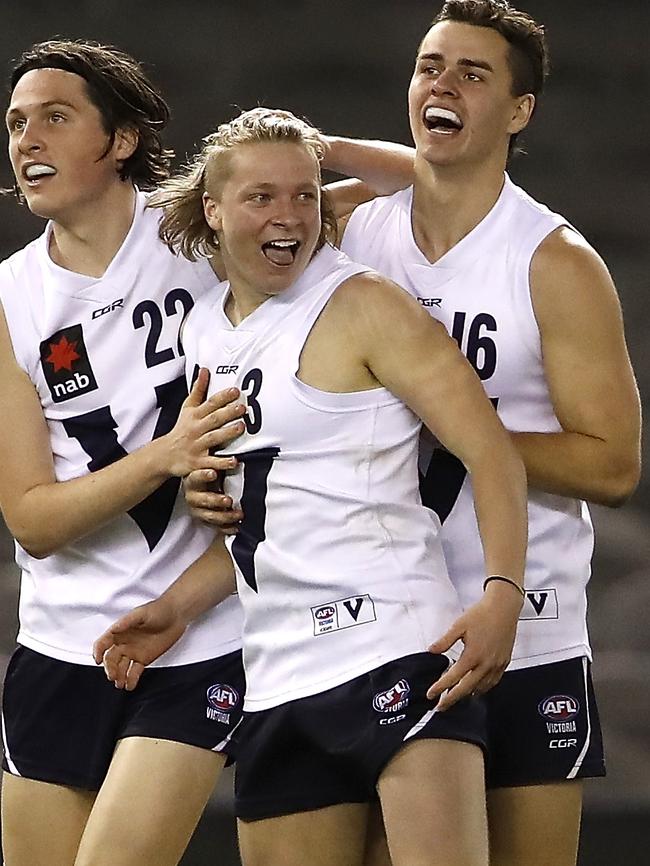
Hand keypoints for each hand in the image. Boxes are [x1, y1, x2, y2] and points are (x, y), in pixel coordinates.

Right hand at [92, 597, 185, 690]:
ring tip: (120, 684)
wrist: (177, 615)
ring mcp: (134, 652)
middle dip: (110, 668)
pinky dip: (131, 680)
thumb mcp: (142, 613)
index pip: (103, 643)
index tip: (98, 660)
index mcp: (120, 631)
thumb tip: (114, 629)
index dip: (98, 651)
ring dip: (119, 677)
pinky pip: (134, 672)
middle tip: (113, 676)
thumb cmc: (159, 610)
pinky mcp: (144, 659)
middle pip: (111, 659)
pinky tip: (129, 686)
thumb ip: (128, 621)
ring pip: (121, 668)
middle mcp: (124, 643)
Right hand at [164, 368, 245, 476]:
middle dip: (228, 413)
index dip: (222, 397)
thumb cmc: (181, 429)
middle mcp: (196, 429)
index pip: (210, 404)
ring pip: (213, 438)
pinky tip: (234, 461)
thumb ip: (198, 390)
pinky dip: (221, 463)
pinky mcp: (197, 462)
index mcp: (195, 416)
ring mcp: (197, 446)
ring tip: (241, 427)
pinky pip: (211, 463)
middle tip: (242, 408)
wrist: (165, 454)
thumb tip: (205, 370)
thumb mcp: (187, 408)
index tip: (235, 390)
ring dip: (227, 433)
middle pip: (213, 419)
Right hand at [183, 469, 242, 532]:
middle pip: (202, 500)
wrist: (201, 487)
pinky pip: (216, 527)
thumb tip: (232, 457)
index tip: (214, 473)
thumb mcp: (210, 467)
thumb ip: (218, 463)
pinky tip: (236, 527)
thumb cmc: (208, 475)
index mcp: (193, 480)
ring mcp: (198, 510)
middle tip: (228, 500)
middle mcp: (193, 497)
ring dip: (225, 516)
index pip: (196, 477)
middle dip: (216, 501)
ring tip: (238, 514)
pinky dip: (227, 528)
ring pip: (209, 516)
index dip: (204, 475)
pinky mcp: (205, 521)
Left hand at [426, 582, 522, 710]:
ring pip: (481, 688)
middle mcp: (486, 664)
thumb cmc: (481, 614)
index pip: (453, 677)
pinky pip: (493, 682)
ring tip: (456, 697)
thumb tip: (431, 651)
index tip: (430, 695)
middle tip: (441, 706)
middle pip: (466, 689)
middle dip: (452, 699)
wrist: (504, 608)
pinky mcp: (504, 663)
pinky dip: (483, 688)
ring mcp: (497, 665)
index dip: (440, 688)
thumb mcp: (459, 625)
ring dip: (467, 694)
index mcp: (472, 655)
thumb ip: (444, 640)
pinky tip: (477, 688)